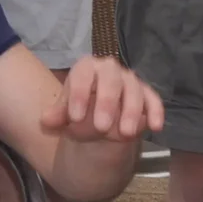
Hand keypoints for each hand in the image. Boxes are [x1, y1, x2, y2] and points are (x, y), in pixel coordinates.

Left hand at [43, 56, 163, 142]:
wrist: (97, 119)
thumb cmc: (80, 110)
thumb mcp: (65, 115)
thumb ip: (57, 116)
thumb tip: (46, 120)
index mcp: (86, 68)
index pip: (82, 75)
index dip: (79, 94)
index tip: (74, 118)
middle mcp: (109, 70)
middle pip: (111, 79)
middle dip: (106, 102)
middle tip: (100, 126)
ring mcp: (130, 82)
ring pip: (134, 90)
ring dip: (131, 111)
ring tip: (126, 132)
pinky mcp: (146, 95)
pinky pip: (153, 100)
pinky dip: (156, 112)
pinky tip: (154, 127)